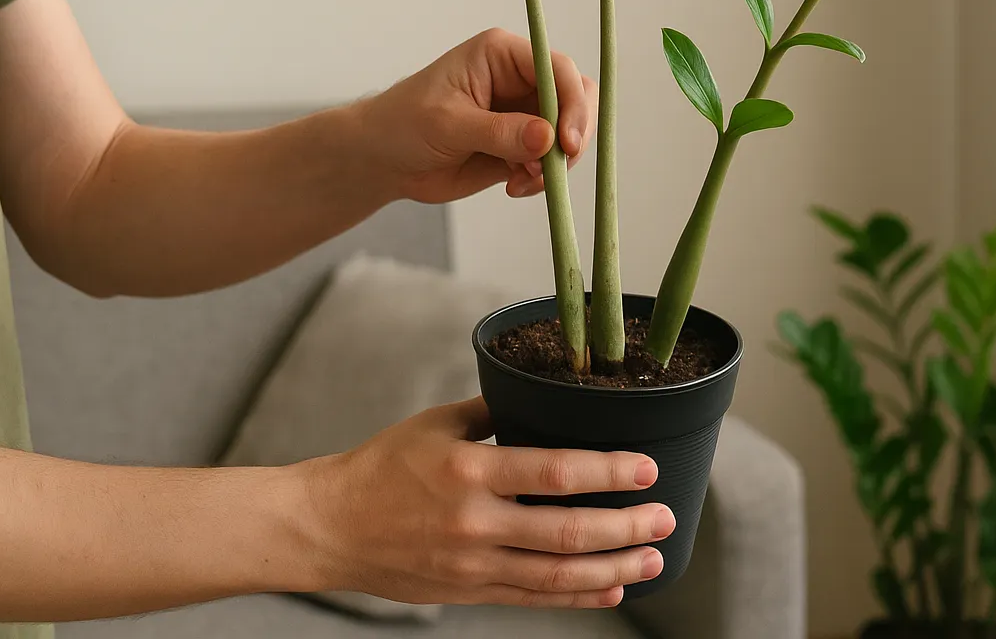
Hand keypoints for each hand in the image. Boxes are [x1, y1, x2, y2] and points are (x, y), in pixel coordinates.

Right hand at [299, 396, 672, 607]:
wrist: (329, 527)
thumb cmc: (383, 466)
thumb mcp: (437, 423)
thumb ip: (496, 413)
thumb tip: (549, 398)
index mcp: (469, 472)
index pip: (554, 473)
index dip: (607, 472)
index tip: (647, 469)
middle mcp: (475, 524)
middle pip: (566, 531)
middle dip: (625, 527)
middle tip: (666, 518)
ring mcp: (472, 566)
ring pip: (556, 574)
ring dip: (613, 567)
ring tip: (653, 559)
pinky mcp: (469, 591)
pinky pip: (533, 598)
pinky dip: (577, 596)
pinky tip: (611, 587)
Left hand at [358, 28, 597, 203]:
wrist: (383, 159)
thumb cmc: (403, 125)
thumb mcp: (448, 124)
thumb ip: (498, 132)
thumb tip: (547, 139)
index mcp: (503, 55)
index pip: (557, 69)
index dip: (571, 103)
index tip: (566, 143)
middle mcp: (521, 79)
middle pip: (576, 97)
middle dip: (572, 134)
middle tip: (553, 169)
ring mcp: (524, 113)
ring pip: (569, 132)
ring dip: (557, 162)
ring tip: (522, 181)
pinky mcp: (523, 145)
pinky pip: (553, 160)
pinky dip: (543, 178)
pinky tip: (514, 186)